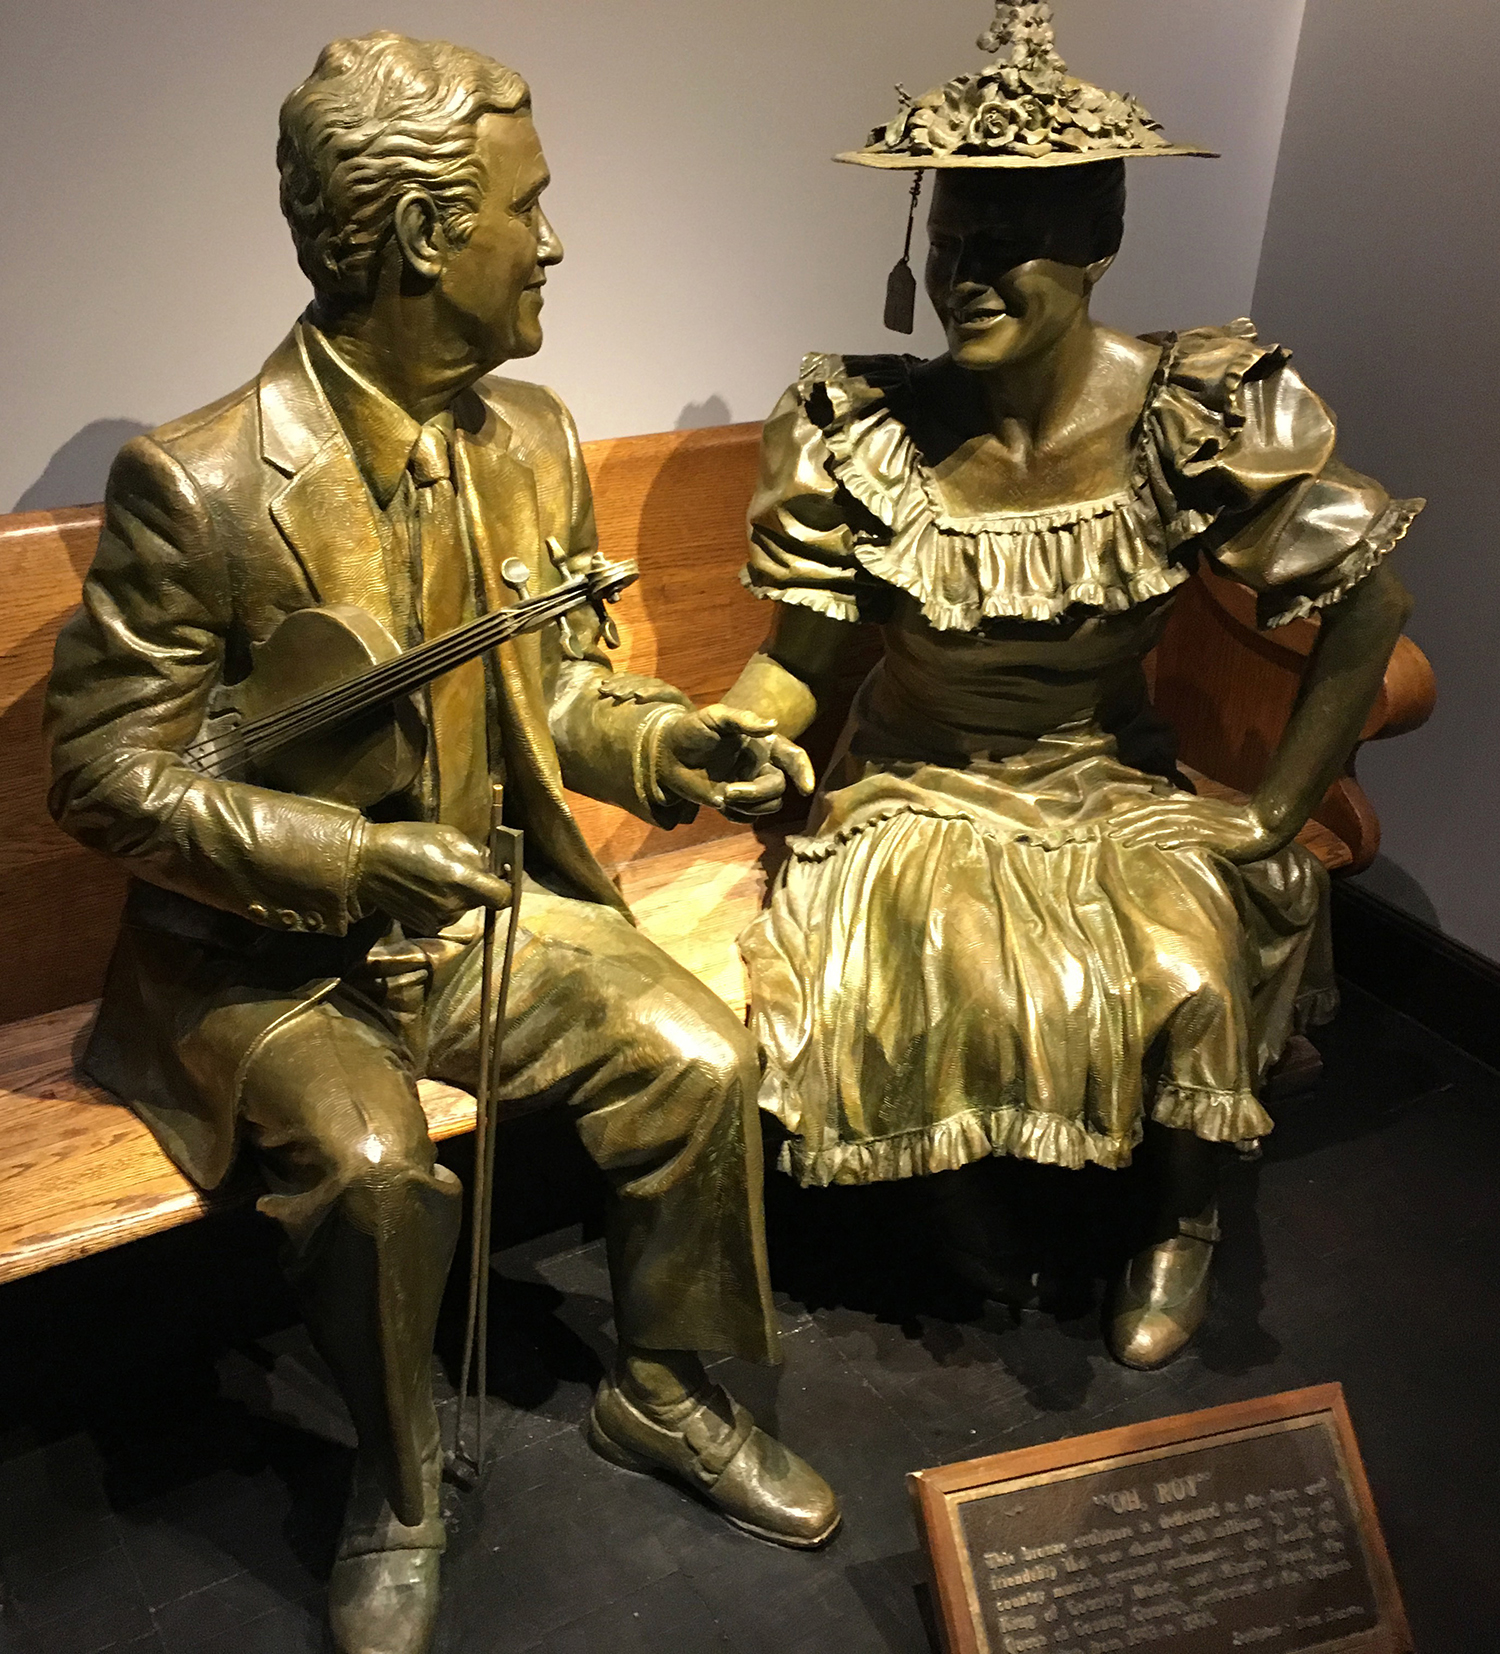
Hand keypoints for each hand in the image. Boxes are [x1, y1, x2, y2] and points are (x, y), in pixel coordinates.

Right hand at [354, 821, 511, 933]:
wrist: (366, 864)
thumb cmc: (407, 841)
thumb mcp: (446, 834)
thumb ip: (475, 851)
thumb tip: (492, 864)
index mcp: (462, 880)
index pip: (503, 897)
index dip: (505, 887)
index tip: (499, 877)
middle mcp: (453, 905)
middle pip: (481, 900)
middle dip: (475, 885)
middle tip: (455, 866)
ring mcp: (439, 919)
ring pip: (463, 908)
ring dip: (457, 894)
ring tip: (434, 875)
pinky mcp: (425, 927)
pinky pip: (446, 915)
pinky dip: (442, 904)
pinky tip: (425, 889)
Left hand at [656, 704, 815, 821]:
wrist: (667, 753)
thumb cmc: (692, 730)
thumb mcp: (715, 717)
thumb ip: (742, 719)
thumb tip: (772, 725)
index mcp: (763, 743)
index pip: (793, 757)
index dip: (804, 772)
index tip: (806, 789)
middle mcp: (761, 765)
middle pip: (778, 786)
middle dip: (757, 793)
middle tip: (729, 791)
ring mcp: (750, 786)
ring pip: (769, 804)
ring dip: (750, 806)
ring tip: (724, 796)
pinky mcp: (736, 803)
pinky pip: (750, 817)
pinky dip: (738, 815)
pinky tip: (721, 804)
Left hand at [1106, 794, 1284, 862]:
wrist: (1264, 824)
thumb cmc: (1232, 822)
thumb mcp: (1203, 813)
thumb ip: (1181, 812)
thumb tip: (1159, 814)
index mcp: (1187, 805)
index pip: (1152, 808)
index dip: (1130, 815)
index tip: (1110, 822)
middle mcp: (1191, 812)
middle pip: (1153, 815)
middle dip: (1129, 823)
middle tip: (1107, 831)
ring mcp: (1202, 824)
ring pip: (1168, 826)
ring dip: (1145, 833)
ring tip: (1124, 841)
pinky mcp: (1216, 836)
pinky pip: (1193, 838)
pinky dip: (1176, 841)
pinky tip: (1161, 846)